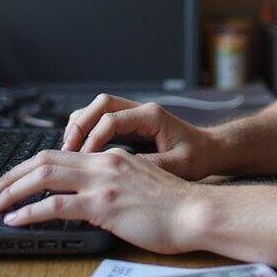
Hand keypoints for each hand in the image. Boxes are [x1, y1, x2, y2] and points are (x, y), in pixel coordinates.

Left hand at [0, 148, 208, 253]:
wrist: (197, 211)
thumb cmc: (175, 206)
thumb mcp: (140, 184)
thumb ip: (115, 183)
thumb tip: (93, 196)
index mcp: (111, 157)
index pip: (59, 153)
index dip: (29, 165)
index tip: (12, 179)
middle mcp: (103, 163)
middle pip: (44, 160)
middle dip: (11, 175)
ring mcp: (102, 183)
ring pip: (43, 177)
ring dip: (12, 191)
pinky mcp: (103, 205)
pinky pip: (55, 206)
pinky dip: (28, 212)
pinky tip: (14, 219)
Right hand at [62, 93, 221, 180]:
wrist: (210, 151)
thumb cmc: (198, 156)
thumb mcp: (178, 165)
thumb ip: (150, 165)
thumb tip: (121, 171)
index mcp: (152, 115)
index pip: (112, 119)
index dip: (93, 138)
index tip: (84, 159)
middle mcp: (141, 111)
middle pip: (100, 105)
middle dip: (80, 126)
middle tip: (66, 150)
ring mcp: (134, 116)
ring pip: (97, 109)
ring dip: (80, 127)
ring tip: (68, 151)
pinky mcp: (131, 125)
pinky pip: (102, 120)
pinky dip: (87, 132)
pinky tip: (80, 151)